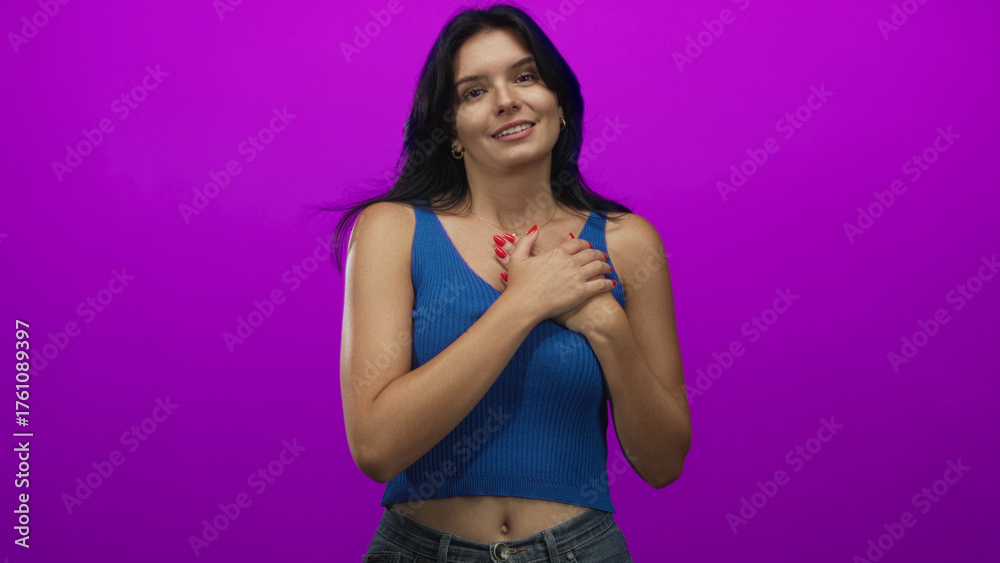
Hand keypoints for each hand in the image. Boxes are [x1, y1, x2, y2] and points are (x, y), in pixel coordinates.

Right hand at [492, 228, 616, 332]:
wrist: (522, 305)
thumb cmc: (518, 284)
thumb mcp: (517, 258)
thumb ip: (526, 241)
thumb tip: (535, 230)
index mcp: (556, 253)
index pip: (577, 243)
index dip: (585, 244)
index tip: (588, 247)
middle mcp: (569, 262)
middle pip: (591, 253)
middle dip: (598, 254)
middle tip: (601, 257)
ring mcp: (577, 277)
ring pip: (598, 266)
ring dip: (605, 266)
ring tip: (608, 268)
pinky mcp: (581, 292)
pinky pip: (600, 284)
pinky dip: (608, 283)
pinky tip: (611, 284)